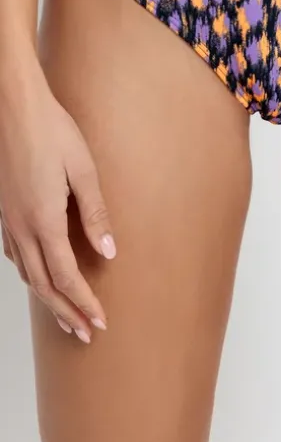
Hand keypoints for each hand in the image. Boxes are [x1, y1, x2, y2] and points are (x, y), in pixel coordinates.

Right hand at [0, 61, 115, 342]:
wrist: (14, 107)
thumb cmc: (53, 133)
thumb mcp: (84, 172)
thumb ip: (95, 215)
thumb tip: (109, 253)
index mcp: (44, 222)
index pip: (67, 277)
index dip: (84, 303)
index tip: (101, 323)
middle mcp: (22, 228)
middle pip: (44, 284)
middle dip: (67, 312)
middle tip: (86, 334)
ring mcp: (9, 220)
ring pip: (27, 273)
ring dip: (48, 298)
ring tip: (66, 315)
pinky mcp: (5, 210)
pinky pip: (16, 255)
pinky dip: (30, 275)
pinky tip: (38, 275)